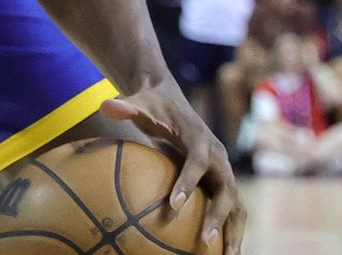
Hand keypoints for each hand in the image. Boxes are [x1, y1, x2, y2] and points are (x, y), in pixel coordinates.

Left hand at [102, 82, 244, 254]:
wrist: (173, 102)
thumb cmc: (154, 106)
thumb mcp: (140, 103)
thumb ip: (126, 106)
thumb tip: (105, 105)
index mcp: (200, 139)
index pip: (198, 163)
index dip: (188, 183)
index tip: (174, 205)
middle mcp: (219, 157)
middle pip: (226, 189)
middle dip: (218, 215)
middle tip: (205, 240)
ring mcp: (224, 172)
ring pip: (236, 205)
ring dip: (233, 231)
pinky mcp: (222, 182)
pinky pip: (231, 210)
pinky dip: (231, 231)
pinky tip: (223, 253)